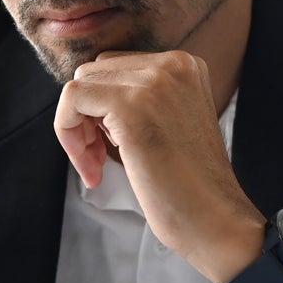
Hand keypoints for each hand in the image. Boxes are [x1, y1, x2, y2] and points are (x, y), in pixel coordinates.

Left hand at [52, 49, 282, 282]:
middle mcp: (172, 63)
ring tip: (97, 166)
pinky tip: (93, 170)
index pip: (116, 68)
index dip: (101, 110)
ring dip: (77, 128)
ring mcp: (153, 81)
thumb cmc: (188, 186)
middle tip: (99, 160)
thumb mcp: (168, 123)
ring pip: (80, 84)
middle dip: (87, 117)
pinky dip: (68, 134)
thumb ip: (139, 100)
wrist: (214, 219)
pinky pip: (72, 100)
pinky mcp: (131, 106)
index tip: (107, 149)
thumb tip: (86, 96)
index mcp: (185, 65)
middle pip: (95, 72)